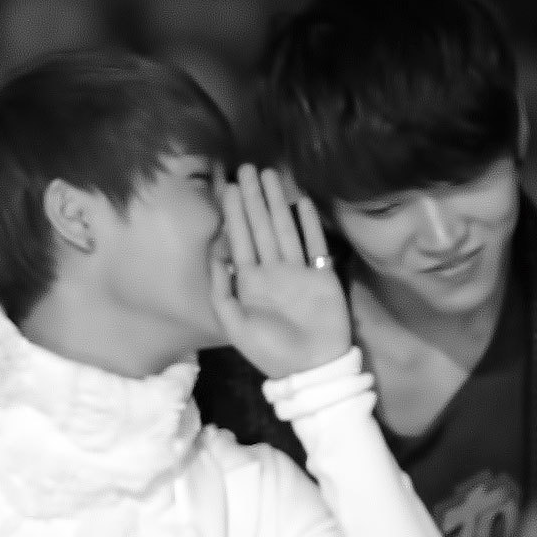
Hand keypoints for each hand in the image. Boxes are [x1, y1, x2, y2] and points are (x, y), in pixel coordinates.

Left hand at [210, 165, 351, 379]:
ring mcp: (298, 271)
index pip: (240, 239)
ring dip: (277, 202)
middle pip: (261, 227)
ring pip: (284, 228)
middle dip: (254, 198)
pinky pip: (314, 243)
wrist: (310, 368)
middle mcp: (273, 270)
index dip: (235, 213)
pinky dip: (309, 223)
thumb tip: (214, 255)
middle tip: (247, 168)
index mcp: (250, 281)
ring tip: (271, 175)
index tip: (230, 186)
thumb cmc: (269, 351)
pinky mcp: (322, 275)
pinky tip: (302, 201)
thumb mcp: (234, 325)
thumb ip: (222, 290)